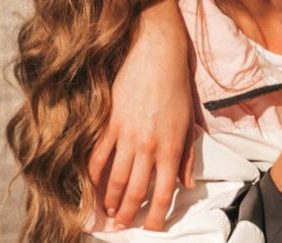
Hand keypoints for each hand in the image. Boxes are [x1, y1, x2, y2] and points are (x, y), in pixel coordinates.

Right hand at [87, 0, 194, 230]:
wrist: (157, 55)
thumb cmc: (178, 87)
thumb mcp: (189, 123)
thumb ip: (186, 156)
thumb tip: (185, 185)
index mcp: (171, 146)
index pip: (164, 191)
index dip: (157, 214)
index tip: (153, 228)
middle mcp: (148, 145)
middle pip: (134, 190)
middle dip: (129, 213)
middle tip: (123, 227)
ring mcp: (126, 135)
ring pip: (113, 178)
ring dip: (109, 200)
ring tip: (107, 214)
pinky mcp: (110, 124)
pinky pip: (97, 156)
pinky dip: (92, 176)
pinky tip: (91, 188)